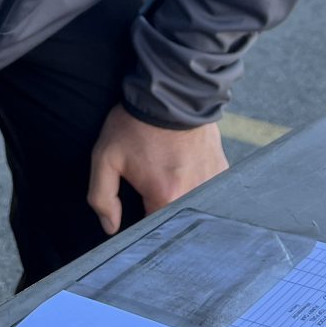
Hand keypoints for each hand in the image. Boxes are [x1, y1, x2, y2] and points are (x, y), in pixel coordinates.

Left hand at [86, 106, 227, 234]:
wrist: (172, 92)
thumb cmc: (136, 124)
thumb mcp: (106, 157)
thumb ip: (102, 197)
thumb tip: (111, 228)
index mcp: (165, 197)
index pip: (153, 234)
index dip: (141, 228)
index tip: (135, 212)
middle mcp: (195, 195)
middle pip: (176, 223)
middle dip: (161, 214)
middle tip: (149, 189)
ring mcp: (213, 183)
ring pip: (194, 209)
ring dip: (181, 201)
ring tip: (167, 177)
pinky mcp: (223, 171)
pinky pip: (209, 193)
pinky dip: (197, 189)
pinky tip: (184, 171)